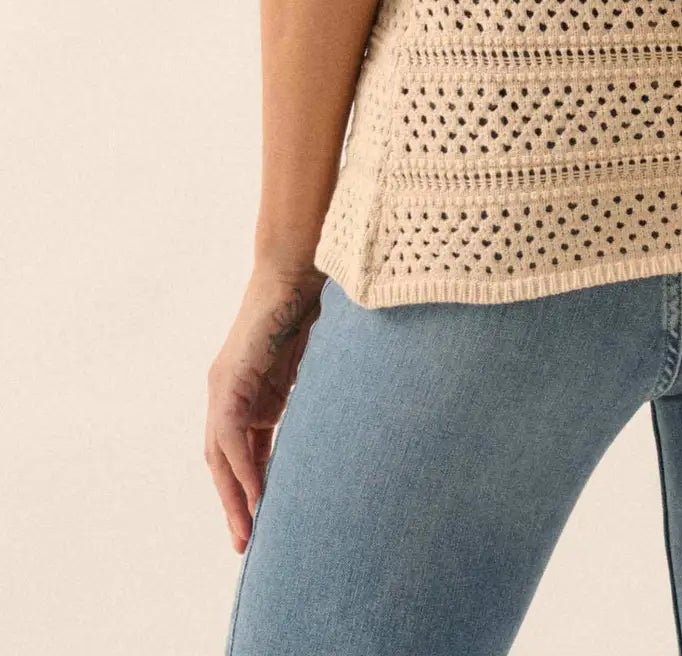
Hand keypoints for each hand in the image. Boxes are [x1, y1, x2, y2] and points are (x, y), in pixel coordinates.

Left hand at [205, 263, 325, 552]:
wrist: (296, 271)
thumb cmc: (309, 307)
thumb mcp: (309, 367)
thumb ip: (306, 396)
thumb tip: (330, 427)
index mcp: (247, 390)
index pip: (240, 449)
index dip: (248, 485)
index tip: (262, 521)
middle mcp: (227, 391)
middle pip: (222, 459)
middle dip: (234, 502)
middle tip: (247, 542)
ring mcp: (223, 385)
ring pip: (221, 453)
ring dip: (235, 493)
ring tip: (251, 528)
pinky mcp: (229, 379)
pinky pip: (231, 433)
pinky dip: (244, 464)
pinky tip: (257, 490)